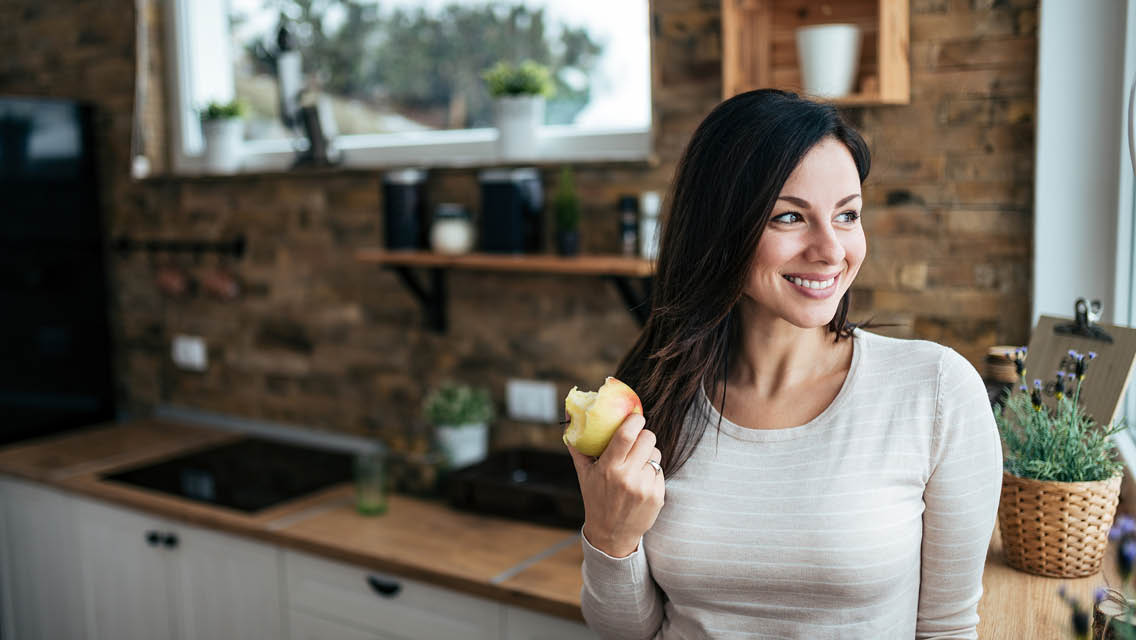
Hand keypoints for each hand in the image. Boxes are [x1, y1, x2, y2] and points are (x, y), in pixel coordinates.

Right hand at [566, 413, 664, 557]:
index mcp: (608, 468)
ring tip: (636, 466)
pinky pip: (660, 471)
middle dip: (644, 435)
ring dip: (648, 455)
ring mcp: (644, 487)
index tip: (636, 417)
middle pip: (647, 439)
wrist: (612, 534)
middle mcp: (627, 477)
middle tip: (638, 439)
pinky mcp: (657, 496)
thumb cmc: (596, 499)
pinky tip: (641, 482)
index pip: (626, 435)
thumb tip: (570, 416)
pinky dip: (652, 473)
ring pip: (656, 454)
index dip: (635, 420)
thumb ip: (578, 446)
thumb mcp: (584, 474)